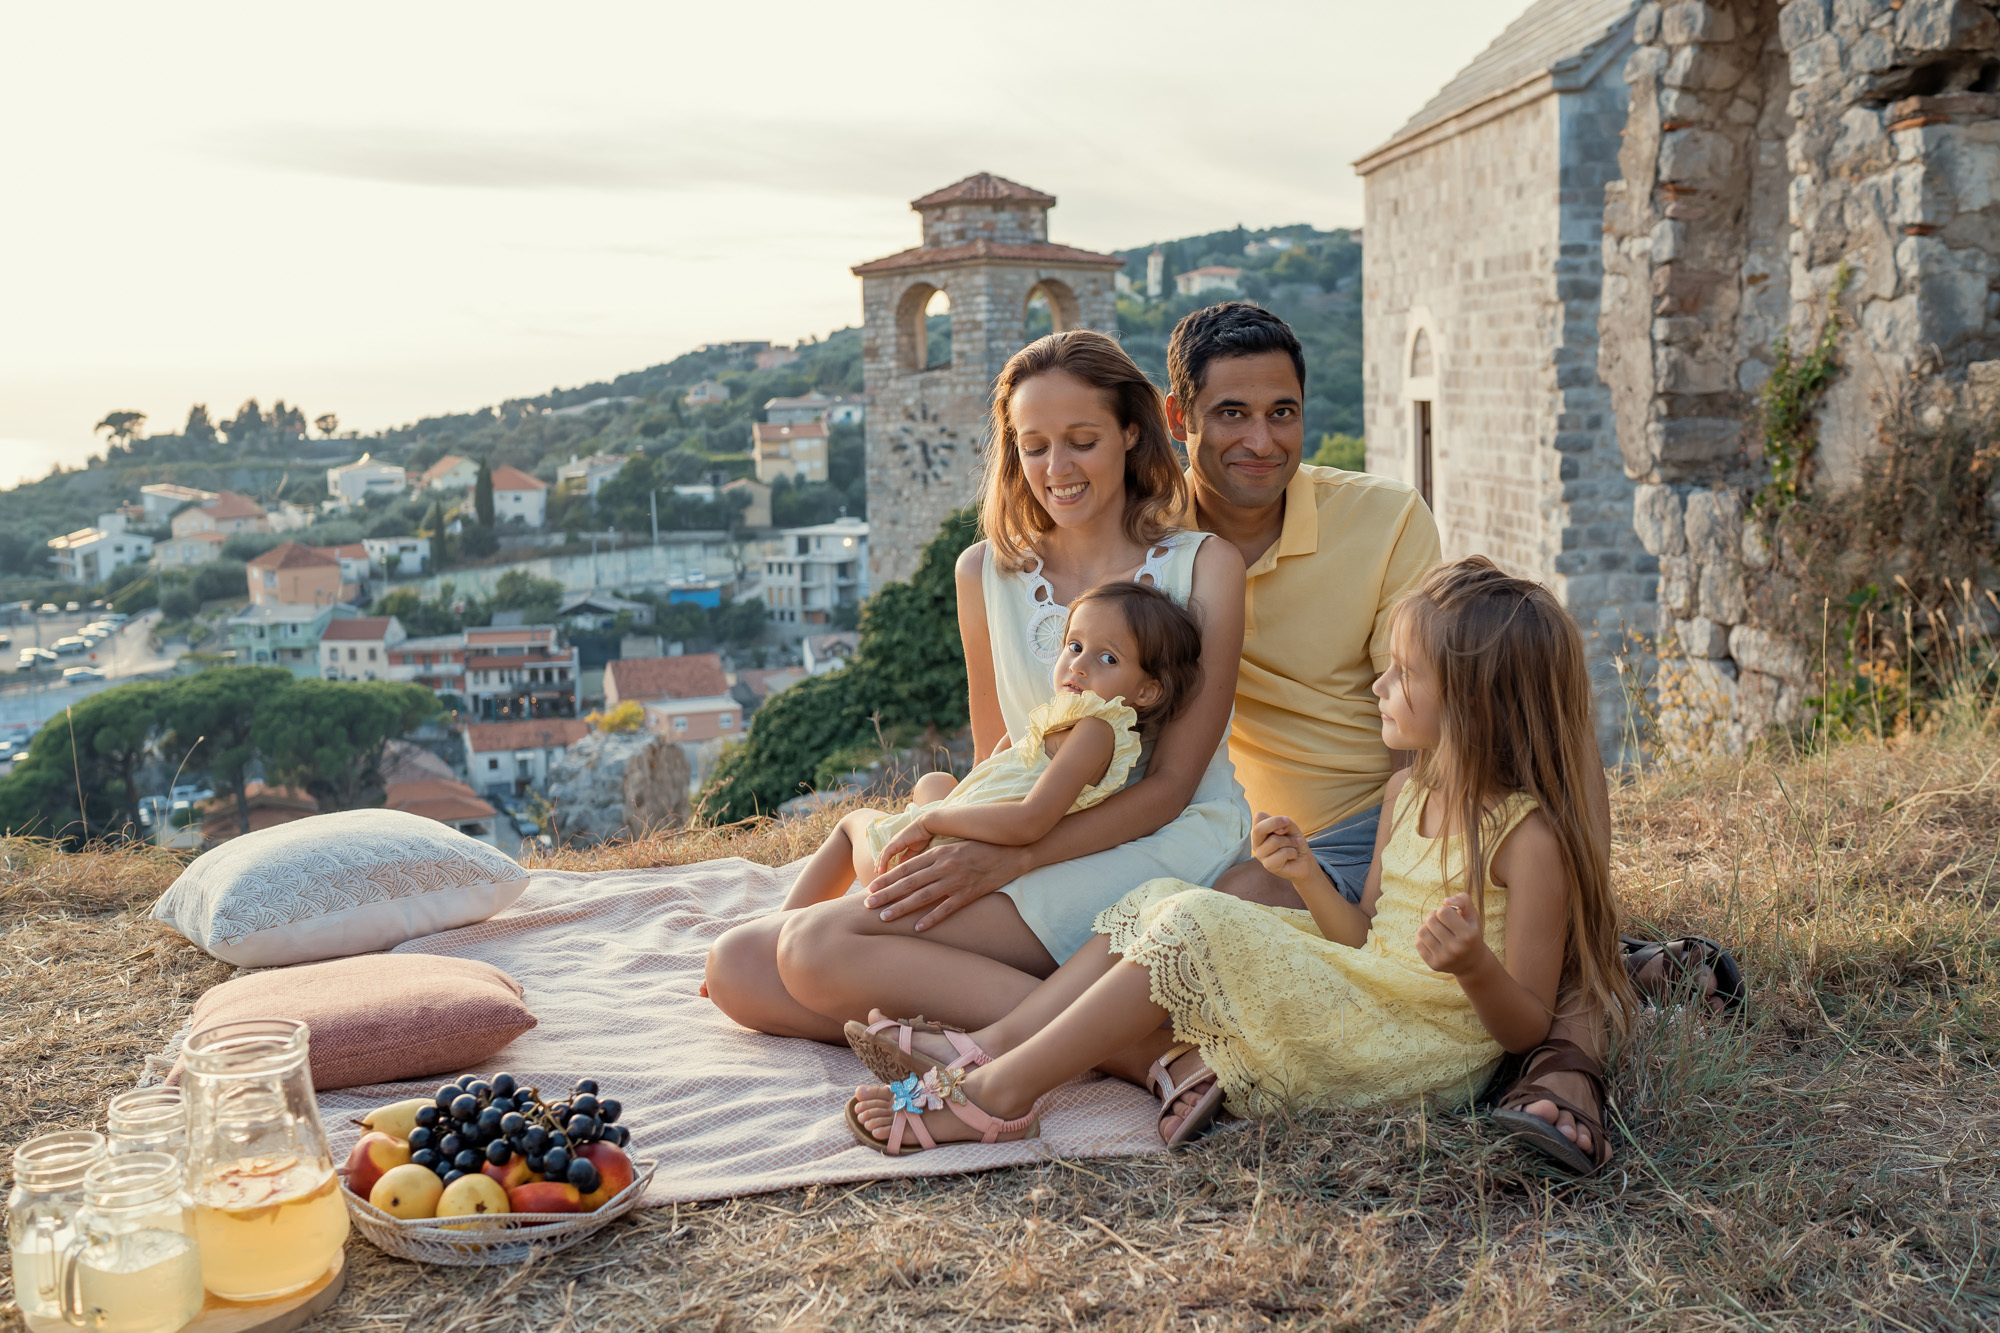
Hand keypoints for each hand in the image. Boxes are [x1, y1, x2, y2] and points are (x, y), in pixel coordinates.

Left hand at [862, 839, 1029, 930]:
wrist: (1013, 851)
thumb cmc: (982, 846)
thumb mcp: (955, 845)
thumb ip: (935, 855)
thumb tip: (913, 867)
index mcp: (939, 852)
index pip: (907, 867)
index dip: (887, 879)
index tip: (871, 888)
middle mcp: (945, 865)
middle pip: (909, 882)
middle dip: (887, 894)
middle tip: (868, 905)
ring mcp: (958, 880)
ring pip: (924, 896)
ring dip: (902, 907)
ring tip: (885, 917)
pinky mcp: (971, 893)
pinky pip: (948, 908)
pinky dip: (932, 918)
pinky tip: (918, 927)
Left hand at [874, 818, 931, 870]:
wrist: (926, 826)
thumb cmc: (922, 837)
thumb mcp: (914, 850)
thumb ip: (907, 857)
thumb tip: (901, 865)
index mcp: (897, 844)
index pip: (888, 854)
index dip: (884, 863)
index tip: (882, 871)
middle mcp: (893, 843)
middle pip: (883, 855)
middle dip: (879, 864)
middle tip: (877, 874)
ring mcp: (893, 842)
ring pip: (883, 855)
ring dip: (879, 864)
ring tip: (878, 874)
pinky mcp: (895, 842)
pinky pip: (886, 854)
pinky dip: (883, 862)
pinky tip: (881, 870)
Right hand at [1251, 812, 1313, 883]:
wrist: (1304, 862)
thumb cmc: (1295, 843)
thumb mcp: (1291, 828)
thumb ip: (1284, 824)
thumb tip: (1278, 830)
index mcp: (1260, 832)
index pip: (1259, 817)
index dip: (1275, 819)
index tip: (1286, 821)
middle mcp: (1256, 843)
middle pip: (1258, 829)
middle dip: (1276, 824)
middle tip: (1289, 829)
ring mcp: (1260, 855)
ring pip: (1275, 841)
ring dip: (1291, 842)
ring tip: (1294, 846)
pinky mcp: (1268, 865)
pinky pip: (1283, 853)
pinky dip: (1293, 852)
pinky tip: (1293, 856)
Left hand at [1415, 893, 1489, 975]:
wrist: (1472, 963)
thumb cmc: (1471, 933)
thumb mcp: (1472, 916)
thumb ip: (1463, 900)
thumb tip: (1445, 901)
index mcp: (1467, 935)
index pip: (1443, 912)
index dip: (1445, 910)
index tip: (1451, 915)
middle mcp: (1456, 949)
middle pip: (1430, 920)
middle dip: (1435, 916)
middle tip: (1442, 921)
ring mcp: (1444, 958)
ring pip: (1422, 931)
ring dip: (1428, 927)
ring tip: (1437, 930)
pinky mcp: (1434, 965)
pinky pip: (1418, 943)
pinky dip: (1423, 938)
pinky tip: (1433, 940)